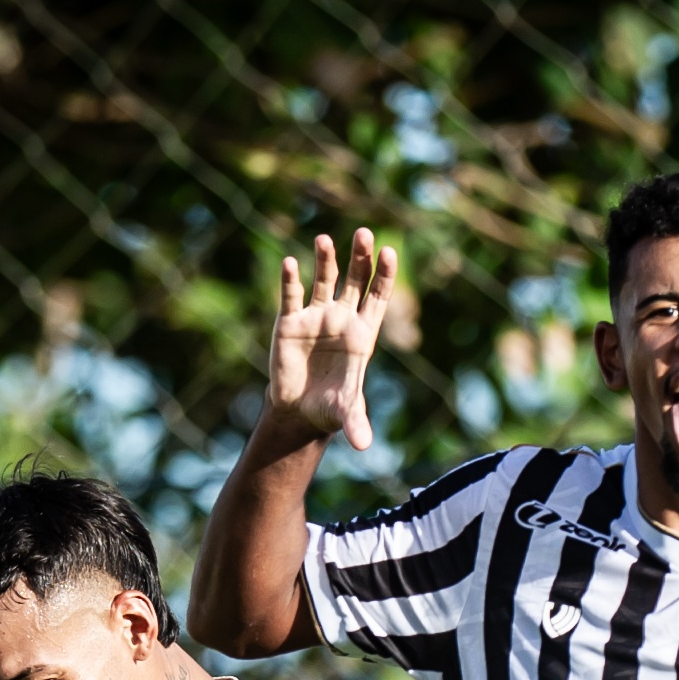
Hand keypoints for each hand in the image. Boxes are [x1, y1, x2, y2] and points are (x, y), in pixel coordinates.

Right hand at [266, 229, 398, 452]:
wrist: (299, 410)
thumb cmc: (330, 406)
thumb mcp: (345, 414)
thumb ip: (355, 423)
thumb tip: (363, 445)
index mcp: (363, 334)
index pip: (377, 297)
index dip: (383, 275)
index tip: (389, 252)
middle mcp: (341, 318)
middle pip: (354, 281)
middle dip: (360, 258)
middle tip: (365, 233)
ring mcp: (316, 316)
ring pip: (323, 280)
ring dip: (325, 259)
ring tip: (325, 240)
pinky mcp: (289, 322)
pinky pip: (291, 296)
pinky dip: (290, 280)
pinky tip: (290, 263)